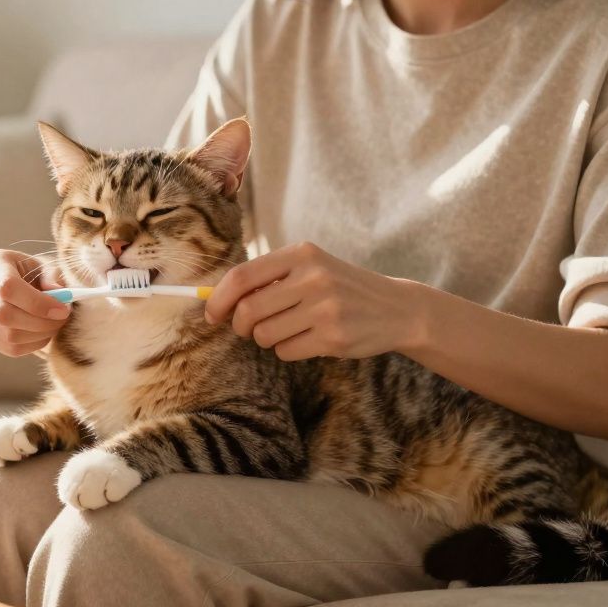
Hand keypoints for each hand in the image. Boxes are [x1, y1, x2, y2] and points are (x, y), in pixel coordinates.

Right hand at [0, 249, 70, 356]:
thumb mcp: (47, 266)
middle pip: (2, 314)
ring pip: (8, 335)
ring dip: (39, 334)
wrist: (23, 286)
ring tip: (55, 324)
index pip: (7, 287)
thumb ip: (53, 277)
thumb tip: (59, 293)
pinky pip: (10, 348)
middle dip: (39, 321)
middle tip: (61, 319)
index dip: (36, 302)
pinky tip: (43, 333)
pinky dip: (33, 345)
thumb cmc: (36, 273)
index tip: (62, 309)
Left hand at [203, 242, 425, 360]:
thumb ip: (267, 278)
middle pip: (248, 311)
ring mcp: (325, 308)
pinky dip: (288, 350)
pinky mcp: (334, 337)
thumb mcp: (309, 268)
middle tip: (247, 328)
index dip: (218, 299)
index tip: (211, 314)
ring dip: (267, 339)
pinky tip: (309, 339)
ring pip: (264, 335)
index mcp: (301, 254)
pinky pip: (285, 352)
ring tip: (289, 329)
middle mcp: (313, 278)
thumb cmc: (339, 287)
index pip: (241, 277)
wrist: (396, 308)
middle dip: (240, 326)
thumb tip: (215, 300)